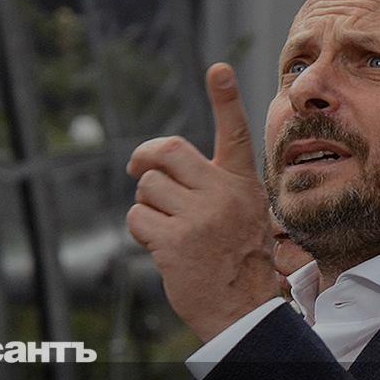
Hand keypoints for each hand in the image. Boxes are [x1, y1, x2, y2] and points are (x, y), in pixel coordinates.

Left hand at [126, 63, 276, 341]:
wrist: (242, 310)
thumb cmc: (236, 258)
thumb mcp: (242, 213)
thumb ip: (212, 184)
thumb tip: (153, 165)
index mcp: (241, 184)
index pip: (235, 133)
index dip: (225, 99)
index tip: (217, 69)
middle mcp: (222, 194)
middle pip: (167, 151)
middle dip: (145, 157)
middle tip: (137, 167)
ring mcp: (199, 217)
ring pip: (147, 187)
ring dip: (147, 205)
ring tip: (167, 228)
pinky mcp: (174, 241)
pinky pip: (137, 218)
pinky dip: (141, 230)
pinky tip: (161, 247)